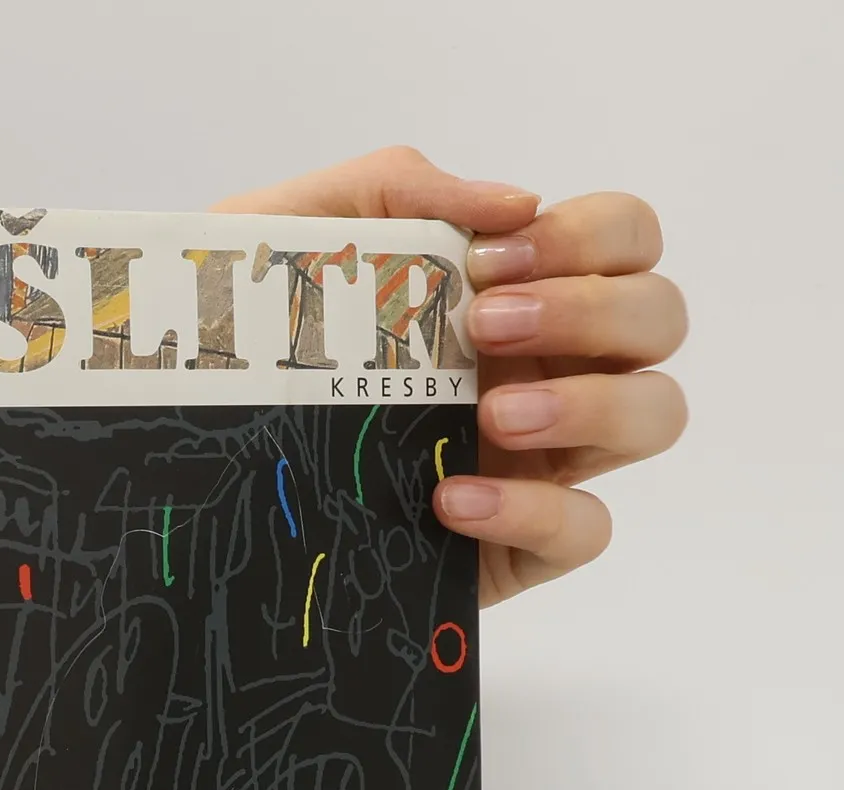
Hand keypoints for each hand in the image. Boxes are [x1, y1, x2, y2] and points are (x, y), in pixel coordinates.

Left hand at [213, 149, 687, 606]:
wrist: (182, 467)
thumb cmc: (241, 345)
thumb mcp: (285, 241)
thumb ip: (389, 188)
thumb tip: (511, 200)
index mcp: (512, 291)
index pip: (624, 239)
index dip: (591, 238)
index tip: (492, 261)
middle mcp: (546, 367)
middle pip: (660, 318)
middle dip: (593, 311)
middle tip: (486, 327)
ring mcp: (540, 459)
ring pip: (655, 416)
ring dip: (593, 402)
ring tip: (491, 415)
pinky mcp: (515, 547)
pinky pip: (587, 528)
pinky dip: (538, 510)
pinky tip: (454, 501)